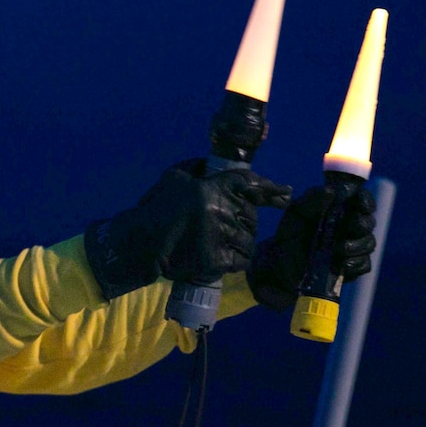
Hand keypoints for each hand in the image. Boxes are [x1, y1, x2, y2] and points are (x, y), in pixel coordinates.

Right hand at [84, 159, 291, 300]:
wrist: (139, 244)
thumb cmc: (154, 209)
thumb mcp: (174, 177)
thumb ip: (198, 168)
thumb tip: (216, 166)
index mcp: (209, 188)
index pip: (249, 184)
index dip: (270, 189)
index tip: (286, 194)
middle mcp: (219, 210)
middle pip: (250, 215)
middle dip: (243, 220)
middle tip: (226, 226)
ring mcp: (219, 237)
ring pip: (248, 239)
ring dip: (240, 242)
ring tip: (222, 243)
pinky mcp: (217, 261)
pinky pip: (242, 260)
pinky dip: (238, 260)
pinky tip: (225, 258)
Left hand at [247, 184, 376, 310]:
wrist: (280, 262)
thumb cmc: (290, 233)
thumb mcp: (296, 213)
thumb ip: (312, 199)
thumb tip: (331, 190)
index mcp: (340, 210)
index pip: (362, 201)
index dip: (365, 200)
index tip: (360, 203)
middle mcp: (349, 228)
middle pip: (368, 222)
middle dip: (362, 223)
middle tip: (351, 225)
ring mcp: (352, 248)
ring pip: (369, 243)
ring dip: (357, 245)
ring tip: (339, 248)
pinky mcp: (350, 268)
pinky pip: (364, 265)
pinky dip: (356, 263)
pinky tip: (342, 263)